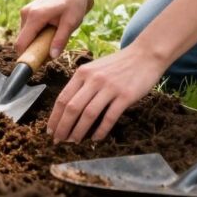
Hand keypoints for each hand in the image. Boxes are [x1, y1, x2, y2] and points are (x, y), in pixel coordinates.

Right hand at [14, 0, 90, 58]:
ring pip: (25, 36)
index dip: (26, 57)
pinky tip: (51, 31)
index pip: (21, 44)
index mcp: (35, 16)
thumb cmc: (74, 0)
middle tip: (53, 51)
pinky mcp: (28, 11)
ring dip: (37, 42)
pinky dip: (37, 35)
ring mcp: (26, 12)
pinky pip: (28, 30)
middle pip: (23, 41)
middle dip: (35, 50)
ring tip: (55, 37)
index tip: (38, 64)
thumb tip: (52, 56)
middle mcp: (26, 13)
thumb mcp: (71, 22)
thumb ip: (60, 40)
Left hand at [47, 44, 167, 142]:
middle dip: (63, 127)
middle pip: (72, 108)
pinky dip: (101, 130)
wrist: (145, 55)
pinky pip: (109, 117)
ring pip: (88, 114)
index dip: (54, 117)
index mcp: (82, 73)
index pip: (63, 98)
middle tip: (59, 140)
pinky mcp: (125, 96)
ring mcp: (109, 87)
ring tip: (74, 141)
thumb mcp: (95, 69)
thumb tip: (68, 108)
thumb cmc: (118, 65)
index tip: (50, 130)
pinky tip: (96, 138)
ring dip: (79, 131)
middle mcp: (93, 79)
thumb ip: (82, 84)